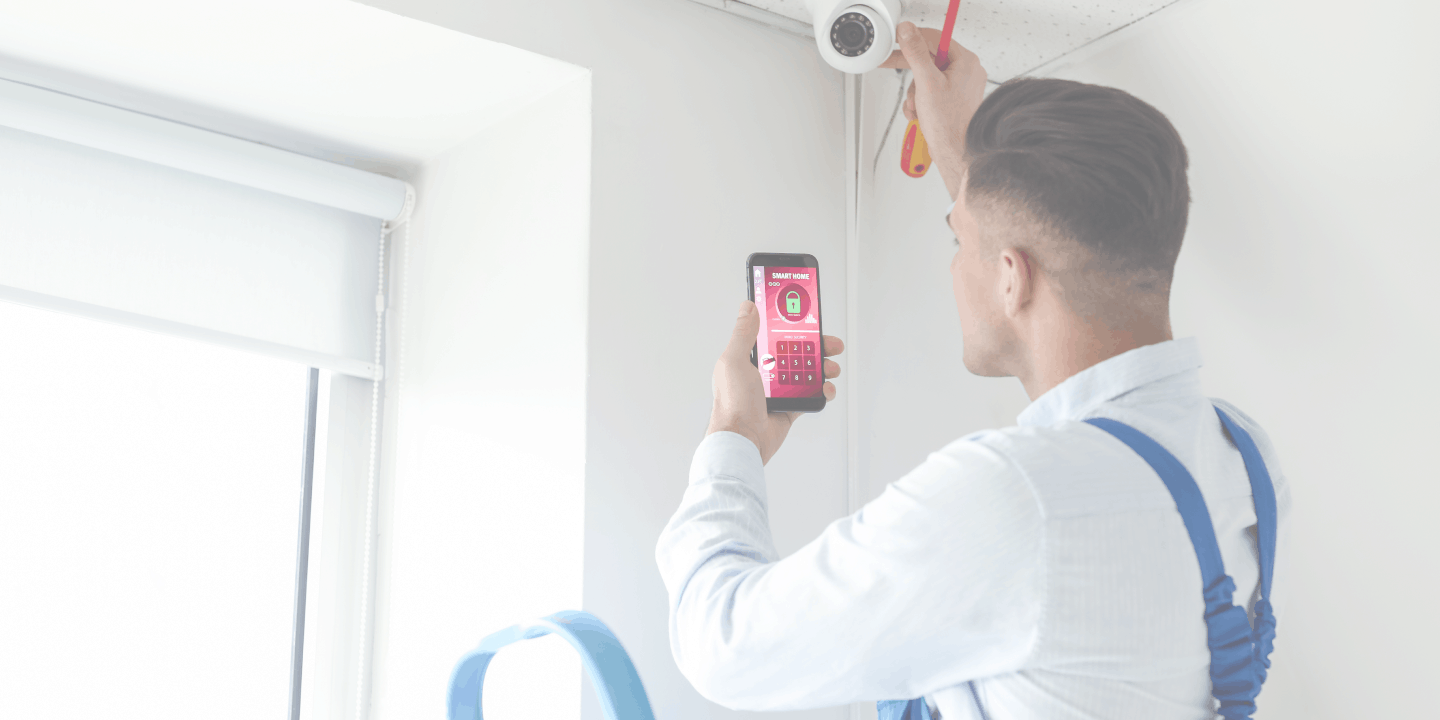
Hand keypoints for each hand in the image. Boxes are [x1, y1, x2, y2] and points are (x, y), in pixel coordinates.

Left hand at [706, 301, 843, 464]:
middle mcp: (765, 372)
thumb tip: (748, 307)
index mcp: (750, 359)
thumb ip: (743, 334)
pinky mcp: (790, 407)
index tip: (807, 319)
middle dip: (816, 347)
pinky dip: (823, 391)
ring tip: (830, 368)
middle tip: (830, 345)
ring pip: (807, 372)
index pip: (774, 335)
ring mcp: (778, 390)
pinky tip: (826, 388)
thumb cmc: (733, 403)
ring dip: (823, 367)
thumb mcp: (735, 361)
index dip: (792, 326)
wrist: (743, 440)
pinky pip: (811, 395)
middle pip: (797, 352)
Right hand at [885, 21, 987, 198]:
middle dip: (912, 73)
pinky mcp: (953, 99)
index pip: (936, 39)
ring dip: (915, 92)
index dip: (914, 39)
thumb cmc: (949, 124)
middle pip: (930, 58)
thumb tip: (908, 31)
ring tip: (916, 105)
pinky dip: (920, 100)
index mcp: (966, 62)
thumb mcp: (926, 83)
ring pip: (927, 76)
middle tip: (891, 63)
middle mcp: (966, 71)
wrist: (954, 152)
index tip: (898, 41)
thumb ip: (916, 53)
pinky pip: (930, 90)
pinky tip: (918, 112)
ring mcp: (960, 86)